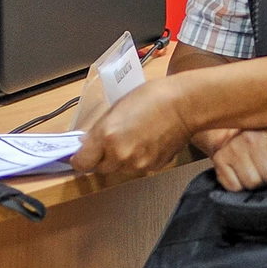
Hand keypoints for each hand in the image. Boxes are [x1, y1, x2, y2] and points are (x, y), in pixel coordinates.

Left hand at [70, 80, 193, 176]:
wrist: (185, 104)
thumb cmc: (152, 97)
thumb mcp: (116, 108)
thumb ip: (99, 130)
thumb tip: (87, 144)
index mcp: (106, 136)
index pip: (81, 162)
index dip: (80, 158)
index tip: (82, 154)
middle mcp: (120, 155)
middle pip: (100, 168)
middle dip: (102, 158)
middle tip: (111, 141)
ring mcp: (138, 164)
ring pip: (120, 169)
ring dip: (120, 159)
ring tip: (133, 138)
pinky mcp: (153, 167)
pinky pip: (137, 168)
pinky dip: (138, 159)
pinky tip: (146, 142)